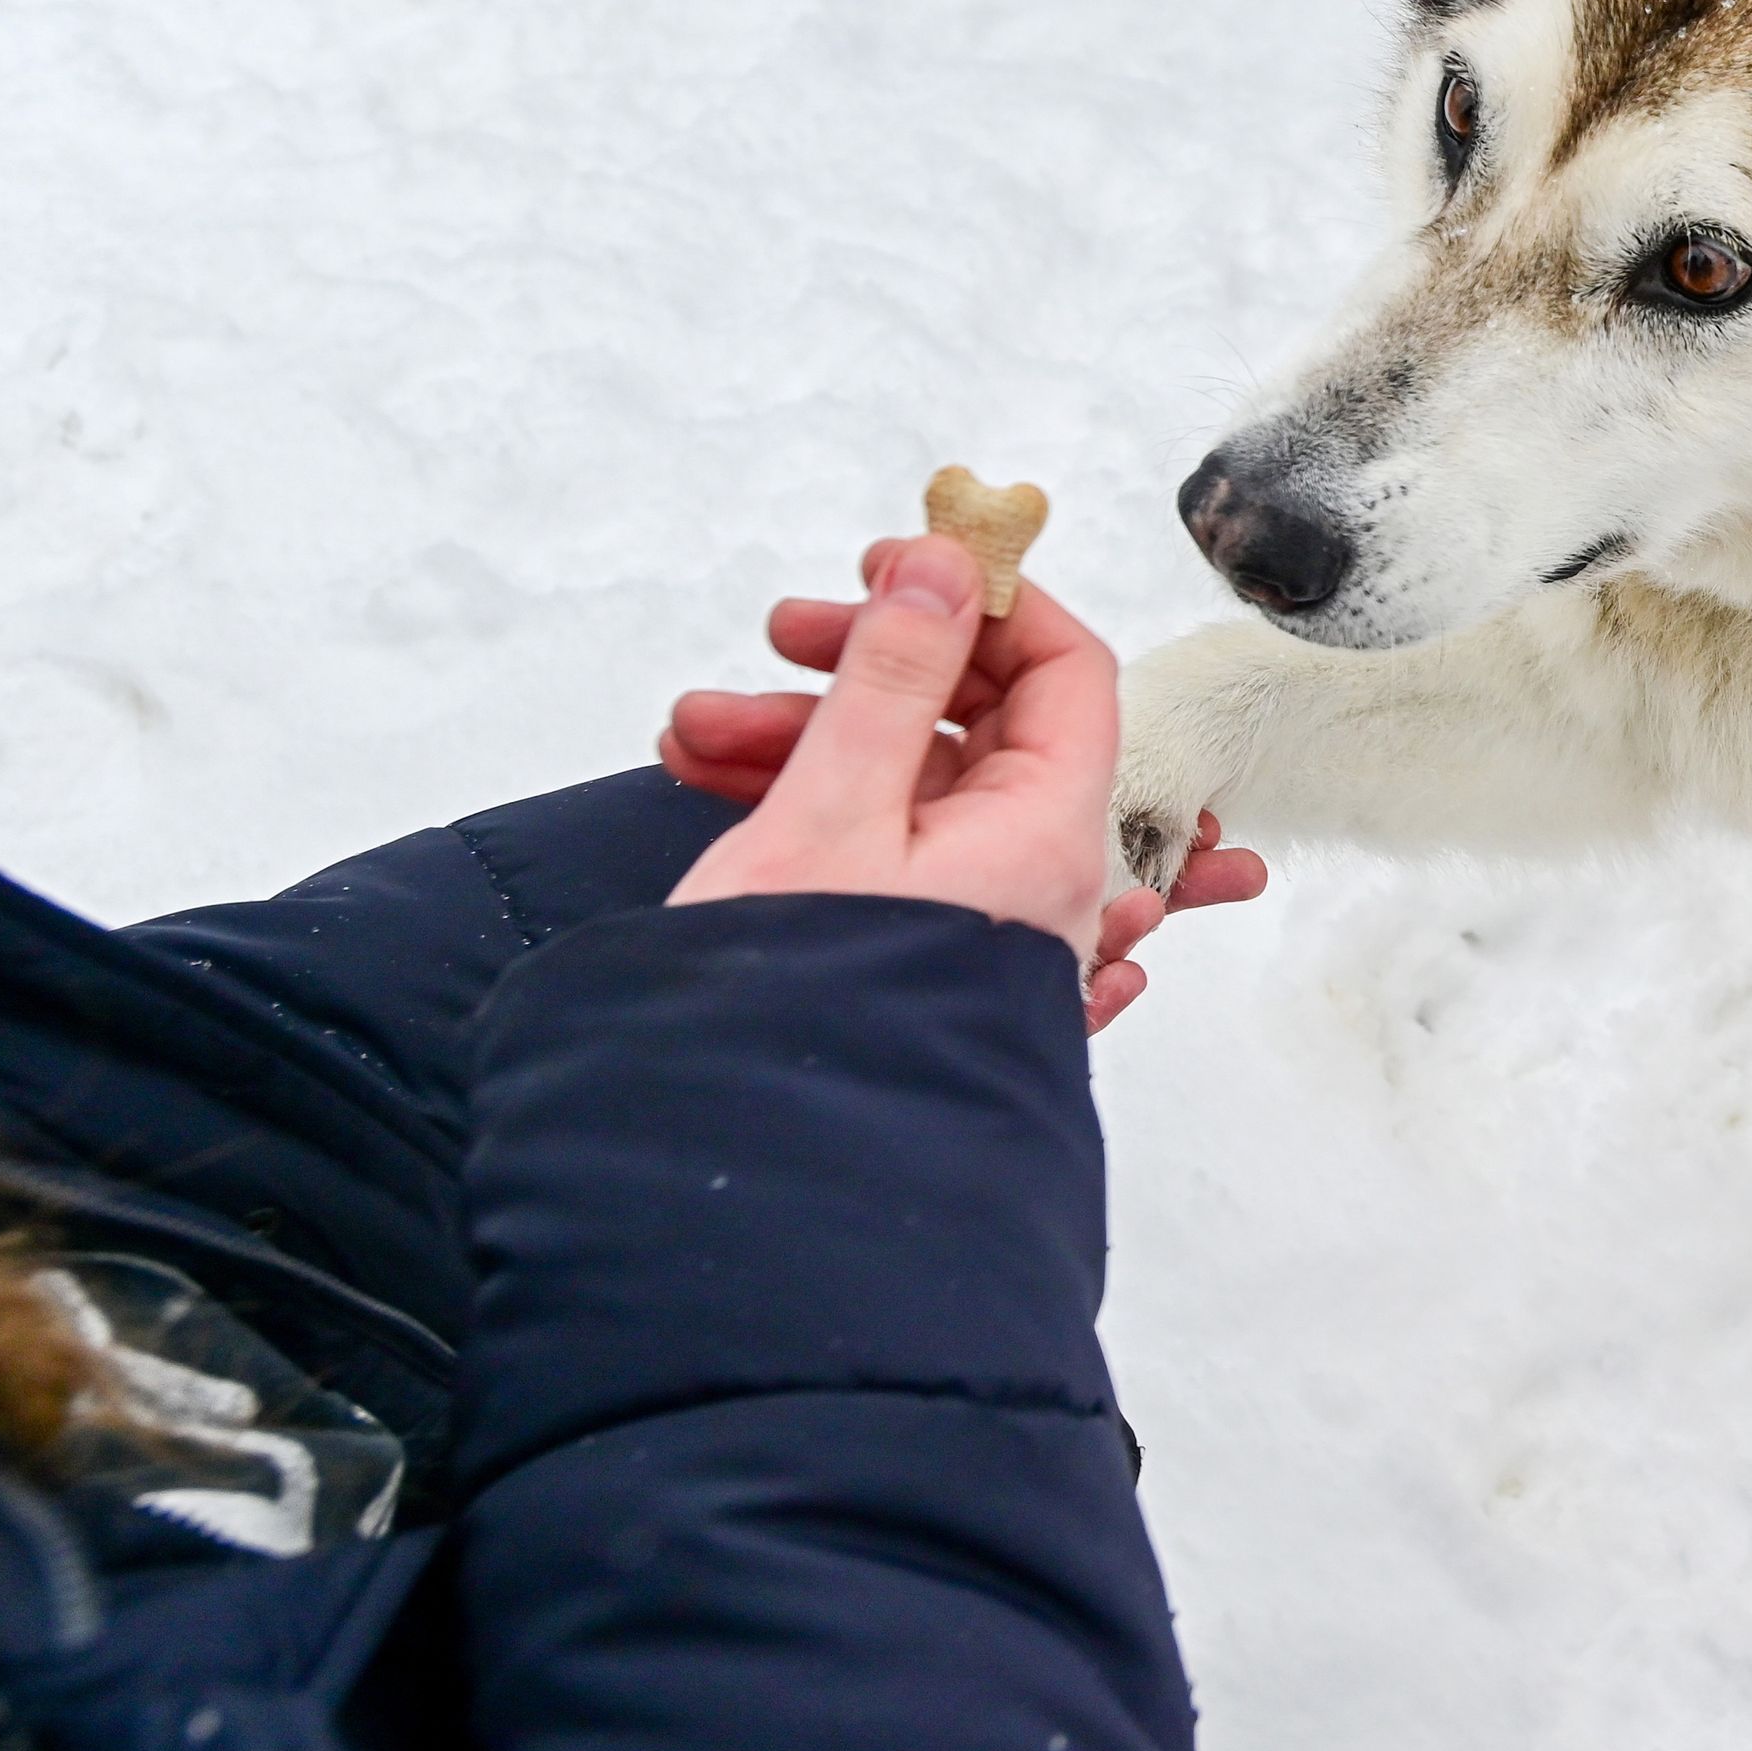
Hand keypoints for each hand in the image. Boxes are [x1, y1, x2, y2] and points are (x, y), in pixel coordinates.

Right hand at [659, 536, 1268, 1031]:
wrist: (751, 1182)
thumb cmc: (802, 1015)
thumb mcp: (833, 812)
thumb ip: (888, 678)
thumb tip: (945, 569)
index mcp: (1048, 835)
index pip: (1065, 673)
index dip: (986, 605)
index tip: (895, 568)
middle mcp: (1030, 877)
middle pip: (972, 722)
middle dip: (862, 669)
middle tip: (774, 641)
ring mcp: (972, 918)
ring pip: (903, 783)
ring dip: (801, 738)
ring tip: (687, 740)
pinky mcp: (911, 950)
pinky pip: (875, 848)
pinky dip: (802, 806)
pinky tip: (716, 784)